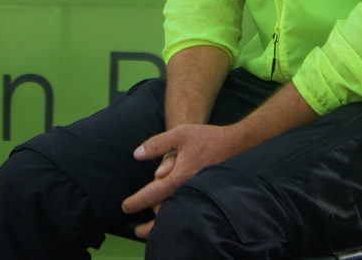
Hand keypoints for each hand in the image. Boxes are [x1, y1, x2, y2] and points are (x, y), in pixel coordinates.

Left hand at [121, 123, 247, 238]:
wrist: (236, 143)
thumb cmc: (207, 138)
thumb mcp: (179, 134)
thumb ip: (157, 144)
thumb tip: (137, 154)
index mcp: (179, 176)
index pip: (153, 193)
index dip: (137, 201)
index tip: (125, 207)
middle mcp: (188, 189)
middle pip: (164, 210)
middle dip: (150, 220)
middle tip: (137, 226)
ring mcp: (198, 193)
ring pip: (177, 213)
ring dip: (163, 221)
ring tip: (152, 228)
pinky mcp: (206, 194)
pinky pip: (189, 208)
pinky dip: (178, 214)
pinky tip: (174, 216)